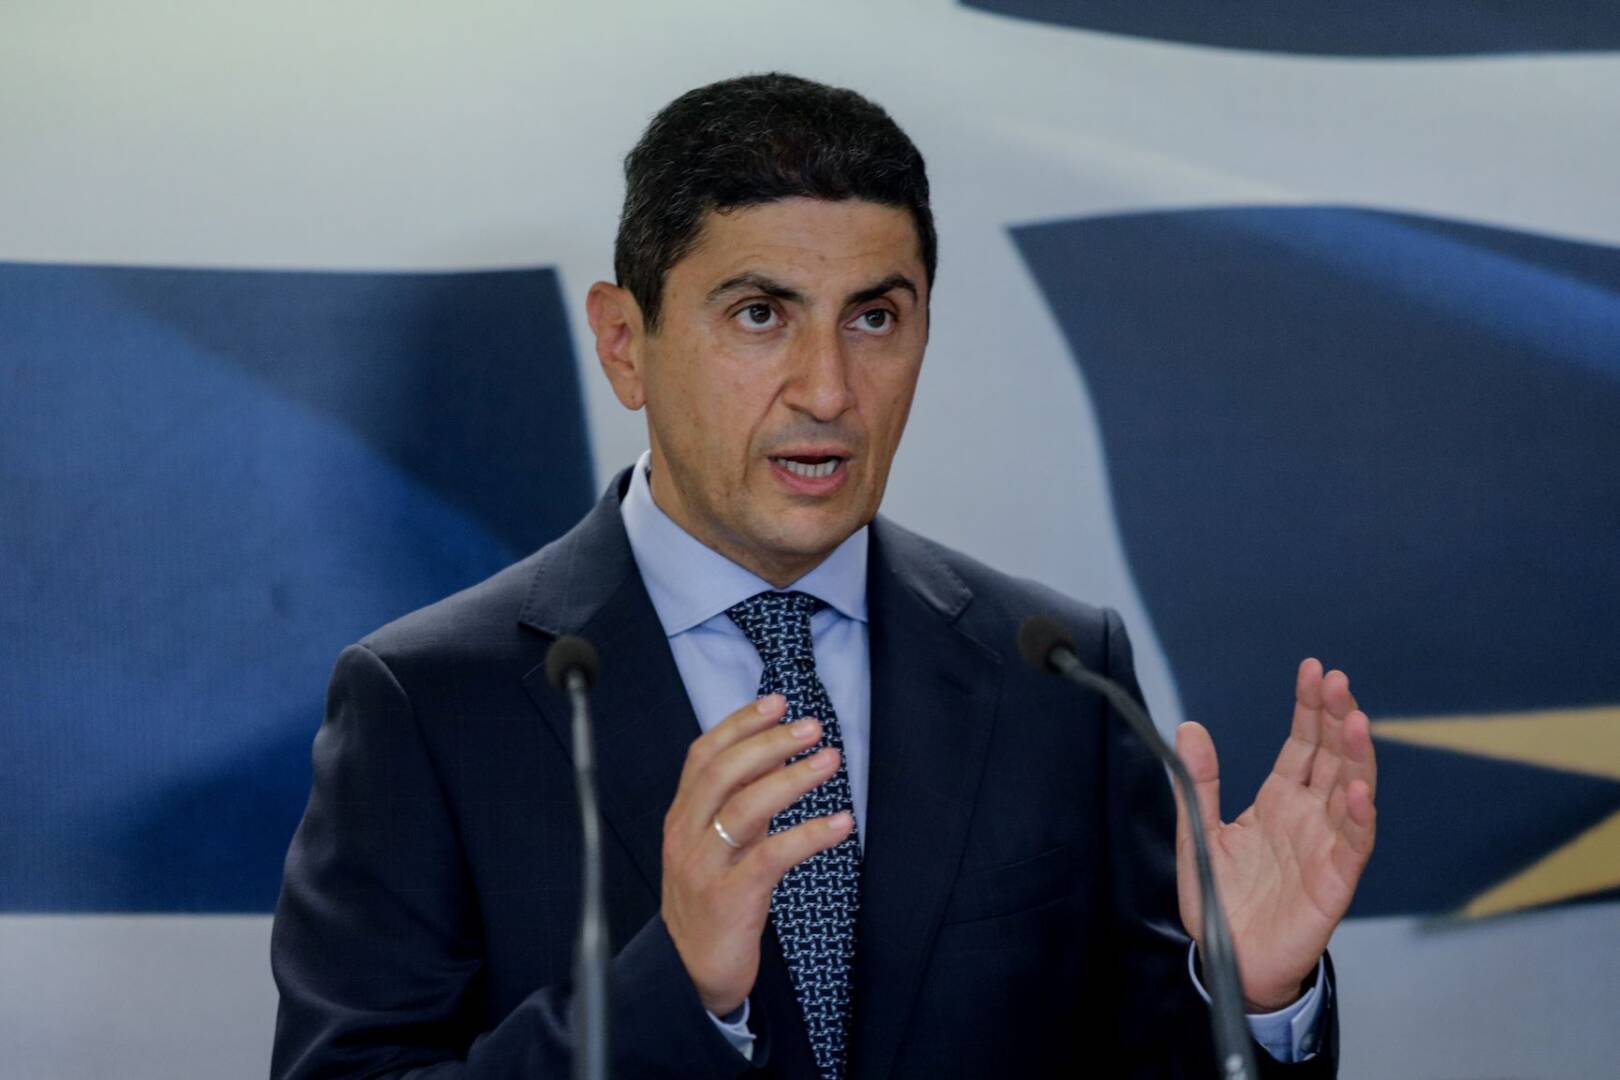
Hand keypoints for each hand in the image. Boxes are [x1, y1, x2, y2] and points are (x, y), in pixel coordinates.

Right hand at [661, 693, 854, 1014]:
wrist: (689, 974)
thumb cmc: (710, 904)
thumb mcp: (717, 847)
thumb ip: (740, 806)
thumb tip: (776, 758)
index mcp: (681, 818)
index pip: (703, 755)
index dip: (739, 723)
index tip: (776, 701)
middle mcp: (686, 836)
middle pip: (723, 772)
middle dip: (770, 742)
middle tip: (812, 727)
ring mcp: (705, 867)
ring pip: (746, 808)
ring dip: (792, 779)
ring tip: (830, 761)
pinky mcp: (730, 899)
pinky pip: (771, 856)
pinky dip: (809, 835)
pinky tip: (841, 824)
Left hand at [1174, 659, 1376, 1010]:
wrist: (1230, 961)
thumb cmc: (1221, 900)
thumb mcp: (1198, 834)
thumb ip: (1198, 784)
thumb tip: (1190, 728)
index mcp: (1279, 801)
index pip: (1303, 744)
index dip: (1309, 708)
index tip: (1314, 670)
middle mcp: (1309, 817)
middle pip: (1332, 758)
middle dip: (1336, 718)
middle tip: (1337, 681)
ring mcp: (1325, 847)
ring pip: (1352, 793)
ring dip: (1356, 757)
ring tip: (1356, 721)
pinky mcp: (1334, 883)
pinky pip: (1353, 846)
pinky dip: (1357, 818)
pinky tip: (1356, 791)